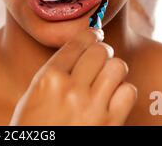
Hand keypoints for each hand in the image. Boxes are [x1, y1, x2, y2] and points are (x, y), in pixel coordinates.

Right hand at [9, 29, 136, 124]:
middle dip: (101, 51)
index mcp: (49, 78)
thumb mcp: (33, 94)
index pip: (78, 42)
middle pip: (100, 51)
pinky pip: (128, 91)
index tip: (94, 34)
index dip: (89, 35)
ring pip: (117, 66)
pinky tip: (113, 97)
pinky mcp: (110, 123)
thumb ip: (54, 72)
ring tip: (107, 76)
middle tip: (100, 57)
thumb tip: (79, 50)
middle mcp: (71, 89)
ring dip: (113, 69)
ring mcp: (92, 107)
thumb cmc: (33, 127)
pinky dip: (123, 91)